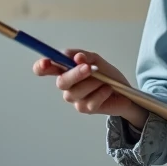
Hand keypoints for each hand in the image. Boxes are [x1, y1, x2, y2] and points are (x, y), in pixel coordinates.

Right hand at [33, 50, 147, 128]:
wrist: (125, 92)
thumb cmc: (107, 75)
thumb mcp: (97, 60)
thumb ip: (85, 56)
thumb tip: (77, 57)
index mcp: (65, 70)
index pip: (45, 69)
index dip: (41, 66)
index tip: (46, 62)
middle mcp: (67, 85)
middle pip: (61, 82)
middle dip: (74, 74)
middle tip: (88, 68)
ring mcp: (75, 98)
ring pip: (76, 92)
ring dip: (93, 83)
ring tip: (104, 80)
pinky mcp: (85, 109)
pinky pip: (90, 102)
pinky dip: (101, 93)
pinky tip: (108, 89)